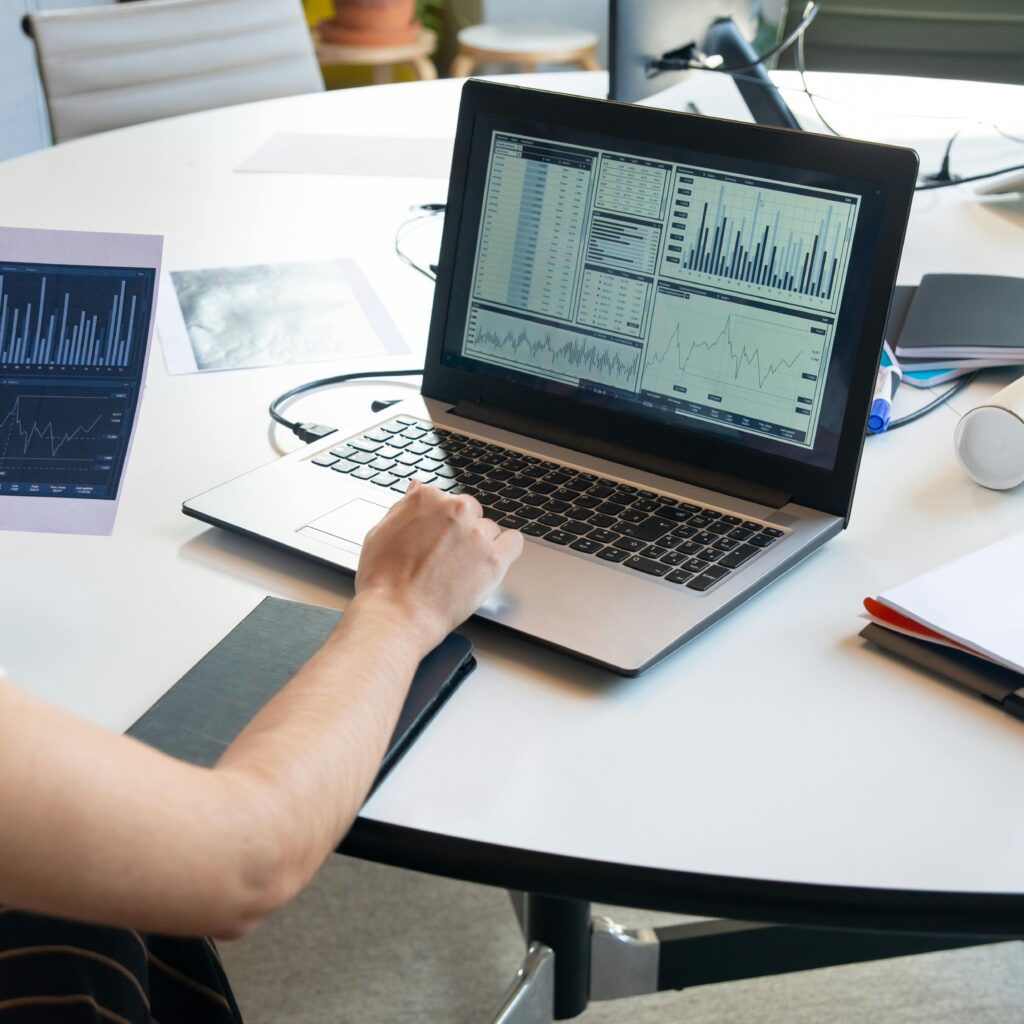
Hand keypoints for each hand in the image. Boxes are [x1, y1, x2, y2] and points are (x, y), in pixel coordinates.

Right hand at [354, 482, 523, 651]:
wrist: (398, 614)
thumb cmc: (384, 580)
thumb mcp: (379, 532)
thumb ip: (403, 507)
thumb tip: (416, 489)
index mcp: (427, 498)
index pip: (443, 500)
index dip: (438, 522)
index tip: (434, 538)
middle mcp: (455, 509)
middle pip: (468, 510)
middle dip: (460, 529)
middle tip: (445, 555)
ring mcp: (477, 533)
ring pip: (488, 528)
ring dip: (479, 544)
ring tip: (461, 568)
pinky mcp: (495, 558)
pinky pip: (514, 542)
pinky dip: (505, 550)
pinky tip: (490, 562)